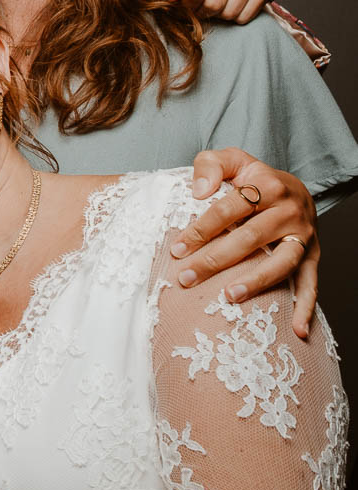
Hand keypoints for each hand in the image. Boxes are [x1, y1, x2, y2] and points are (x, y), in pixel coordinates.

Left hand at [157, 0, 276, 23]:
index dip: (188, 5)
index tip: (188, 3)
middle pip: (214, 2)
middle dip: (204, 11)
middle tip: (202, 7)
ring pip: (232, 9)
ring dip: (221, 15)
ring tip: (216, 5)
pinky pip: (251, 12)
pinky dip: (239, 17)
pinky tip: (233, 5)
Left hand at [175, 148, 318, 336]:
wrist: (292, 187)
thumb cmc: (252, 177)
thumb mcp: (231, 160)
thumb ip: (210, 165)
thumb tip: (198, 191)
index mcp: (267, 186)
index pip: (229, 208)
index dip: (202, 228)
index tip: (177, 249)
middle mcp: (289, 211)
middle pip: (249, 238)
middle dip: (215, 260)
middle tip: (186, 278)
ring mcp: (303, 236)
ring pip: (281, 262)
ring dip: (256, 282)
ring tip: (229, 296)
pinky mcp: (313, 256)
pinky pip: (311, 283)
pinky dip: (307, 307)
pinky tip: (298, 330)